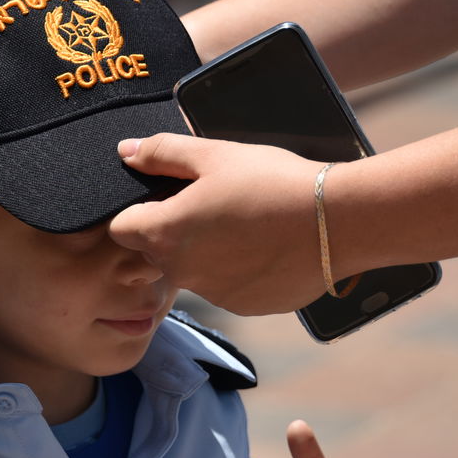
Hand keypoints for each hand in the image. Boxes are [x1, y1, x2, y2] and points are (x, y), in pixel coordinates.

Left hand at [108, 134, 325, 315]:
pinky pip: (228, 286)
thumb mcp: (213, 154)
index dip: (139, 209)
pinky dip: (238, 269)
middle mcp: (182, 273)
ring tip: (246, 222)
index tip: (166, 196)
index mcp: (165, 233)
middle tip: (213, 203)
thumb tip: (125, 151)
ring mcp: (214, 295)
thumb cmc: (270, 181)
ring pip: (195, 270)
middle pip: (157, 252)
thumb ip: (162, 153)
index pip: (122, 228)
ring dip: (207, 251)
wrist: (335, 221)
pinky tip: (265, 245)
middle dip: (174, 230)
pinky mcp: (245, 307)